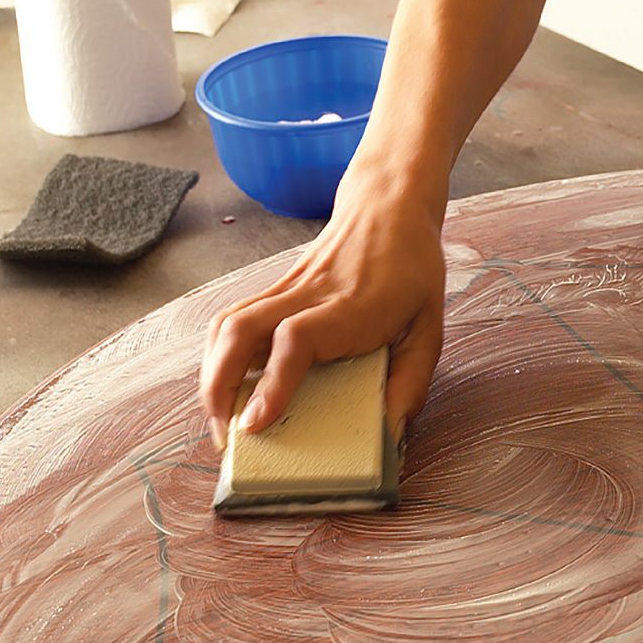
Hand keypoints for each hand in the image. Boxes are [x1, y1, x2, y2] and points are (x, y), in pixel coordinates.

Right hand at [199, 172, 445, 449]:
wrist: (389, 206)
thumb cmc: (412, 271)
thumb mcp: (430, 327)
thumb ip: (412, 379)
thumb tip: (391, 430)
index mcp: (352, 308)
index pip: (296, 340)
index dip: (273, 383)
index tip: (256, 423)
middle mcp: (310, 295)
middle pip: (241, 330)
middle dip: (220, 387)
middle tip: (228, 435)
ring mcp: (286, 288)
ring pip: (228, 324)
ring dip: (212, 373)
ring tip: (221, 417)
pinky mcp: (275, 288)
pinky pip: (233, 318)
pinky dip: (219, 355)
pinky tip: (226, 384)